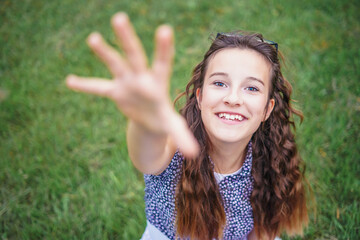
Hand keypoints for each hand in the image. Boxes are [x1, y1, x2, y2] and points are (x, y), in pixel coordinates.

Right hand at [66, 12, 198, 157]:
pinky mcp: (115, 91)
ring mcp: (127, 83)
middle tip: (119, 17)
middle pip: (134, 55)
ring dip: (104, 52)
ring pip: (115, 63)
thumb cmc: (163, 117)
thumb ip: (181, 136)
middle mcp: (141, 78)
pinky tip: (69, 81)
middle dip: (127, 39)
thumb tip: (194, 153)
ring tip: (93, 37)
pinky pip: (98, 87)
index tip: (164, 29)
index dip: (163, 48)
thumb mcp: (172, 127)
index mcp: (157, 83)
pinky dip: (85, 86)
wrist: (150, 118)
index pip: (162, 63)